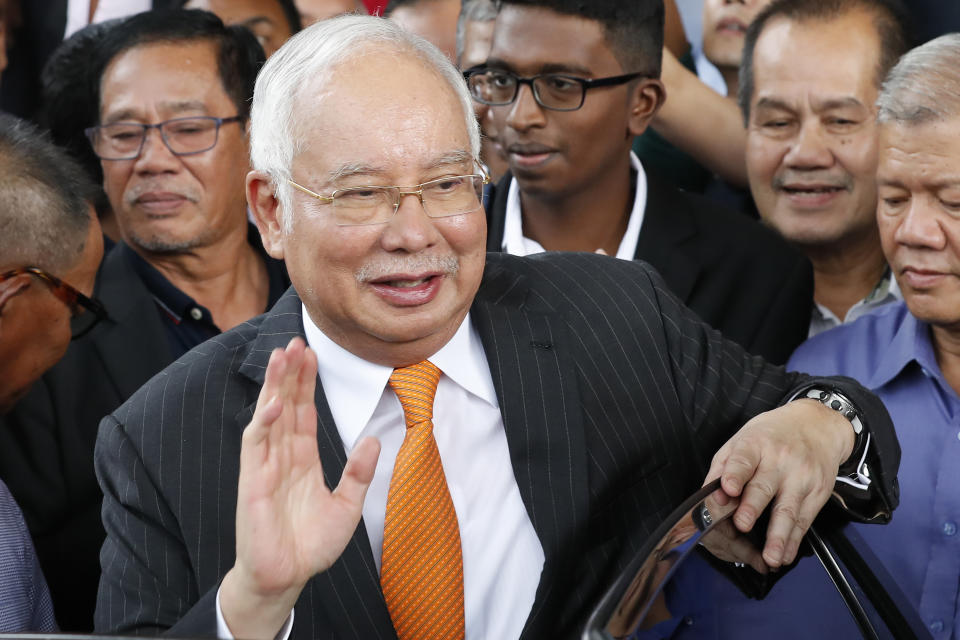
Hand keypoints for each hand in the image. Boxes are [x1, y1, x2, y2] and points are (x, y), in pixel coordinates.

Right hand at [220, 337, 379, 638]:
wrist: (286, 577)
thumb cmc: (310, 545)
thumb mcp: (347, 506)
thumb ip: (359, 473)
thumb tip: (373, 438)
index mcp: (303, 458)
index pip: (304, 411)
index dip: (307, 382)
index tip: (312, 353)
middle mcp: (282, 456)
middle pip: (286, 404)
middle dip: (289, 373)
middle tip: (296, 341)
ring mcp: (265, 466)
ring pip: (268, 415)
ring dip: (274, 385)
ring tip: (281, 355)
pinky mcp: (252, 481)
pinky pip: (255, 445)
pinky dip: (263, 421)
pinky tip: (274, 401)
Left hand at [703, 399, 852, 568]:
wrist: (816, 426)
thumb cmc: (771, 436)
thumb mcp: (742, 439)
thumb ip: (724, 467)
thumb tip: (710, 496)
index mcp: (755, 445)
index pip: (743, 459)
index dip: (735, 474)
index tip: (728, 489)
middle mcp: (779, 460)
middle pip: (764, 487)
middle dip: (752, 508)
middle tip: (742, 525)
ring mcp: (801, 477)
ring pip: (787, 510)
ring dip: (778, 536)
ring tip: (770, 556)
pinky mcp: (817, 492)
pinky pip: (804, 520)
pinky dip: (794, 540)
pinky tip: (785, 555)